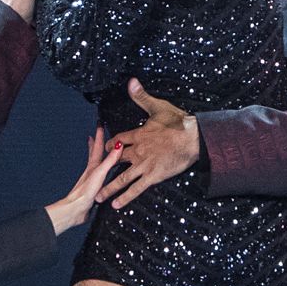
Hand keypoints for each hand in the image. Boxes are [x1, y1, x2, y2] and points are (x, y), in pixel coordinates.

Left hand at [47, 130, 125, 234]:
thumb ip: (109, 160)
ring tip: (98, 150)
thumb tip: (118, 146)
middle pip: (94, 153)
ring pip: (96, 164)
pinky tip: (102, 175)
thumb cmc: (84, 193)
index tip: (100, 124)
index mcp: (93, 166)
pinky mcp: (93, 189)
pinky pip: (99, 176)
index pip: (98, 146)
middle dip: (96, 142)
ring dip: (98, 155)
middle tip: (96, 133)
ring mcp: (91, 179)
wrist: (75, 209)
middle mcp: (91, 171)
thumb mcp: (99, 173)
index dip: (99, 135)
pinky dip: (102, 171)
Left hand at [100, 82, 199, 208]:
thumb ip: (142, 96)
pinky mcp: (153, 176)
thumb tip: (131, 82)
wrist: (193, 138)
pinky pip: (136, 188)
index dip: (110, 145)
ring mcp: (144, 165)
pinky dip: (126, 197)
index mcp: (138, 135)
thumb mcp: (158, 106)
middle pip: (116, 161)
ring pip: (122, 178)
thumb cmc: (178, 122)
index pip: (119, 140)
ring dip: (109, 188)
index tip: (104, 148)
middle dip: (104, 169)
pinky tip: (116, 204)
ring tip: (98, 197)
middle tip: (93, 177)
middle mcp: (137, 151)